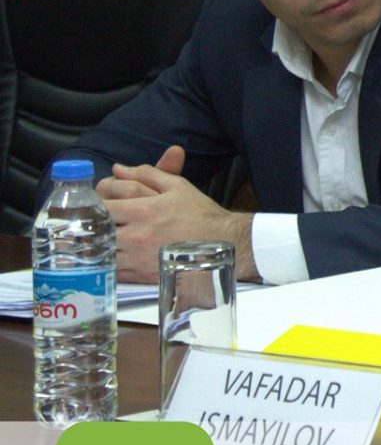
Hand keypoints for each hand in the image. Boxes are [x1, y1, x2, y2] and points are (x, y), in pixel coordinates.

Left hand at [97, 148, 254, 282]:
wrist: (224, 243)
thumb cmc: (200, 214)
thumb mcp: (177, 186)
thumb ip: (146, 174)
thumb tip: (118, 169)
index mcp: (143, 210)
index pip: (102, 207)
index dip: (96, 205)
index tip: (99, 205)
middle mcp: (136, 235)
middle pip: (96, 232)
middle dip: (93, 227)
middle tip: (95, 224)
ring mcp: (137, 258)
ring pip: (100, 253)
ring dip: (98, 247)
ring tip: (102, 242)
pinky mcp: (141, 275)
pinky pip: (112, 271)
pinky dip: (108, 265)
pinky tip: (115, 257)